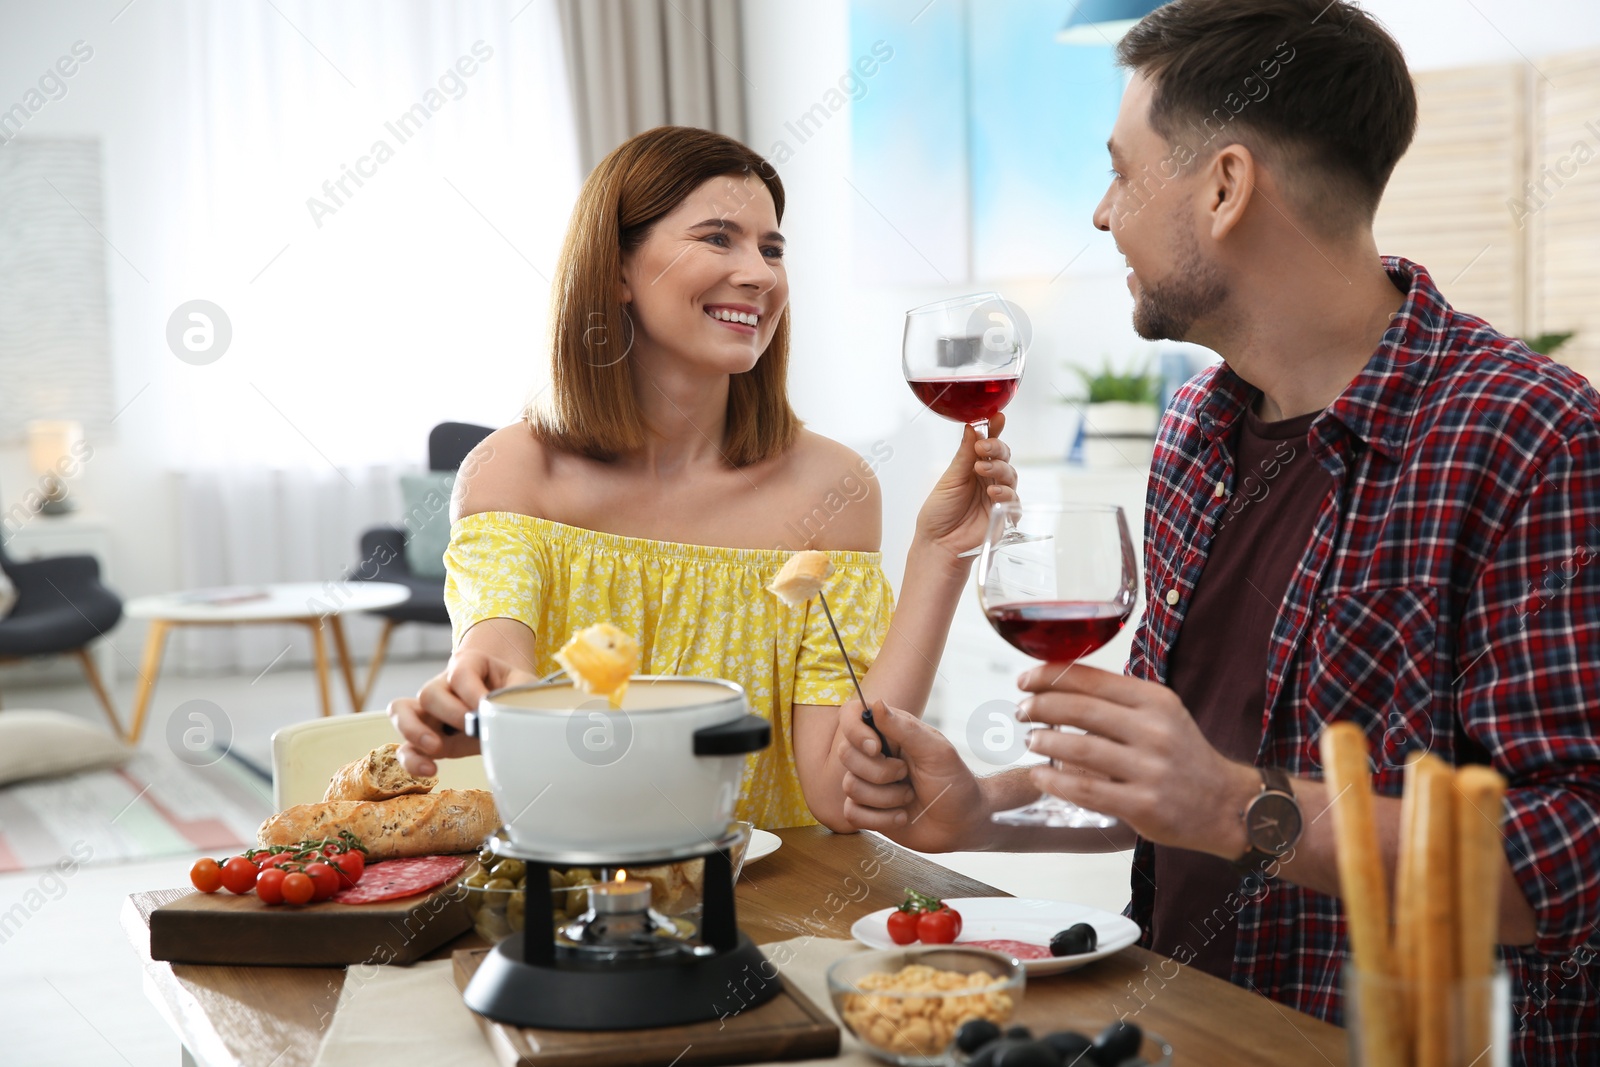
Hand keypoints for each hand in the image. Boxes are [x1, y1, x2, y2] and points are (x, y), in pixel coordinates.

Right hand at [389, 649, 536, 777]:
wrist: (504, 702)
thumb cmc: (510, 690)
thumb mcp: (521, 687)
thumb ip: (516, 697)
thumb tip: (510, 719)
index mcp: (467, 665)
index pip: (460, 672)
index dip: (472, 692)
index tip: (486, 707)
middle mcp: (442, 685)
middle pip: (430, 692)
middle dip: (451, 712)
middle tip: (471, 725)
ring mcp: (430, 711)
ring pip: (401, 712)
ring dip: (415, 731)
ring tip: (436, 748)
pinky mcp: (425, 738)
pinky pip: (405, 746)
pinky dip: (413, 759)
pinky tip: (432, 769)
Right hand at [838, 698, 986, 852]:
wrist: (963, 824)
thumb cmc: (955, 782)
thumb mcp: (936, 751)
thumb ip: (905, 728)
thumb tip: (877, 703)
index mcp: (889, 732)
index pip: (852, 716)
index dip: (855, 732)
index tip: (876, 748)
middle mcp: (874, 755)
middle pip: (846, 755)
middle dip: (880, 773)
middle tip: (906, 775)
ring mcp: (869, 784)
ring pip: (850, 787)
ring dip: (885, 798)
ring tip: (909, 798)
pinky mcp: (867, 811)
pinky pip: (852, 814)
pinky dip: (880, 819)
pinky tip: (901, 816)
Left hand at [914, 414, 1018, 557]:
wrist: (938, 544)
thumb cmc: (939, 513)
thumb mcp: (950, 479)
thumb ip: (964, 455)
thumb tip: (972, 428)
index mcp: (973, 467)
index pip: (988, 444)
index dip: (994, 430)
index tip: (997, 418)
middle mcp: (988, 478)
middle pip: (1003, 456)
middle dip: (996, 448)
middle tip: (984, 448)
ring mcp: (997, 495)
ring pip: (1010, 474)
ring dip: (999, 468)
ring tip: (982, 470)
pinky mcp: (1004, 515)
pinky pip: (1014, 500)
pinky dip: (1005, 493)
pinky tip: (993, 492)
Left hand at [1017, 663, 1259, 857]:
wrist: (1226, 804)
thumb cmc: (1184, 755)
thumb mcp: (1162, 714)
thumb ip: (1119, 699)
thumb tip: (1059, 683)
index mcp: (1155, 701)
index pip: (1091, 679)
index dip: (1049, 676)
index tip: (1025, 679)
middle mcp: (1154, 731)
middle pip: (1080, 709)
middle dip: (1040, 706)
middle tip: (1021, 710)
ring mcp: (1150, 769)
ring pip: (1079, 749)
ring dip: (1044, 742)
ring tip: (1029, 740)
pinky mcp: (1144, 805)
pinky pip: (1087, 790)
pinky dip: (1055, 782)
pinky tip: (1040, 776)